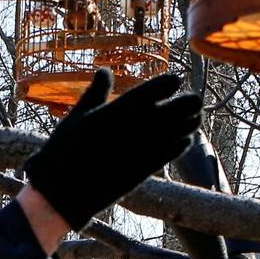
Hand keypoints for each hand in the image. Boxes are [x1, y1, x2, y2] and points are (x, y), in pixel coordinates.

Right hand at [22, 69, 202, 230]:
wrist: (64, 188)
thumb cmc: (65, 149)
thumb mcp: (77, 115)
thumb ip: (96, 92)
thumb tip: (104, 70)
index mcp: (120, 108)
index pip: (156, 88)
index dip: (169, 83)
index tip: (176, 80)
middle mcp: (137, 125)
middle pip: (177, 108)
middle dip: (188, 102)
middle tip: (194, 99)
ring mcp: (144, 147)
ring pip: (180, 130)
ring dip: (189, 123)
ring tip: (195, 118)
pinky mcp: (146, 168)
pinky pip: (172, 153)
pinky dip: (180, 145)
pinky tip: (184, 140)